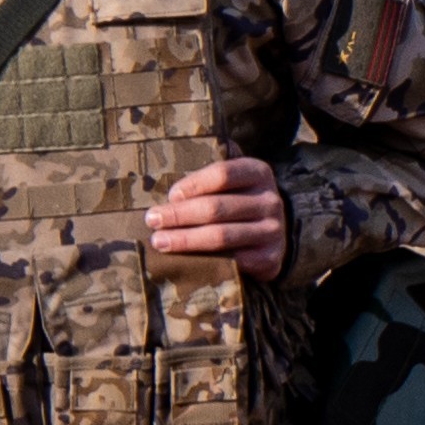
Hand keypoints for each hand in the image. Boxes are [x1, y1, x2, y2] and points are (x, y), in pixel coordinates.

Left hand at [148, 157, 290, 272]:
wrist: (273, 232)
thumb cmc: (238, 199)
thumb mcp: (232, 179)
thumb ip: (209, 170)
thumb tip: (168, 162)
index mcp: (257, 172)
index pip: (222, 174)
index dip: (193, 184)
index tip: (171, 195)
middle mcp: (269, 200)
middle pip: (216, 207)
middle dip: (179, 215)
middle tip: (152, 220)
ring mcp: (272, 231)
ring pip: (221, 236)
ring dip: (185, 239)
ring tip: (159, 241)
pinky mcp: (270, 258)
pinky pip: (233, 262)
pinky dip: (206, 262)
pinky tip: (186, 262)